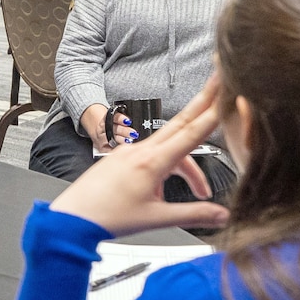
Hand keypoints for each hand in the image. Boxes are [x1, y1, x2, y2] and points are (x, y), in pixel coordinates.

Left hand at [51, 79, 232, 236]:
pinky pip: (152, 155)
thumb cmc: (108, 216)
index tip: (226, 91)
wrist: (73, 217)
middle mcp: (141, 150)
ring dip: (187, 164)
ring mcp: (130, 152)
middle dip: (204, 102)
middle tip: (219, 80)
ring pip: (169, 148)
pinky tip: (162, 190)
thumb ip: (193, 214)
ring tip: (199, 191)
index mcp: (152, 162)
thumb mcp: (156, 219)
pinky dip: (167, 168)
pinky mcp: (121, 158)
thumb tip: (222, 215)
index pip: (192, 133)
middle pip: (182, 122)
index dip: (214, 111)